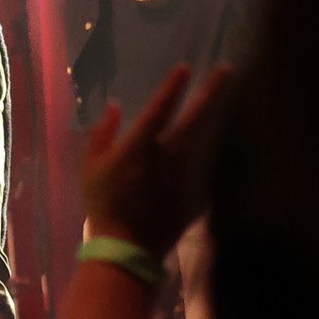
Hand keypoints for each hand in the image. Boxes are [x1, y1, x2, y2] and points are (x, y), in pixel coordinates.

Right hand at [82, 63, 231, 256]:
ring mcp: (183, 176)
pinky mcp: (192, 192)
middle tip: (228, 70)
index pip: (158, 111)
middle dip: (211, 93)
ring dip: (214, 116)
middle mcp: (165, 158)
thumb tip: (113, 107)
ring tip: (227, 95)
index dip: (171, 88)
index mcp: (138, 149)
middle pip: (193, 120)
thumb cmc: (103, 205)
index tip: (185, 68)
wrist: (126, 249)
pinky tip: (217, 136)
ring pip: (203, 139)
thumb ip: (101, 134)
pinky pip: (200, 164)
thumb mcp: (90, 168)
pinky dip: (208, 148)